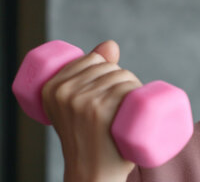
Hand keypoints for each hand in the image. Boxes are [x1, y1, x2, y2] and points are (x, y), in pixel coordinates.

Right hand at [41, 40, 141, 181]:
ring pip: (123, 76)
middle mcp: (63, 92)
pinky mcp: (99, 111)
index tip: (109, 91)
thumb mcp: (81, 104)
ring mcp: (81, 101)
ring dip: (135, 87)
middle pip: (111, 67)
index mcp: (50, 87)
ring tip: (128, 110)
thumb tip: (111, 44)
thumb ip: (93, 70)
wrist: (92, 174)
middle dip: (125, 80)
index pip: (93, 58)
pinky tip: (133, 104)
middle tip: (123, 106)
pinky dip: (136, 91)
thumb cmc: (91, 138)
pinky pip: (126, 87)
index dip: (109, 69)